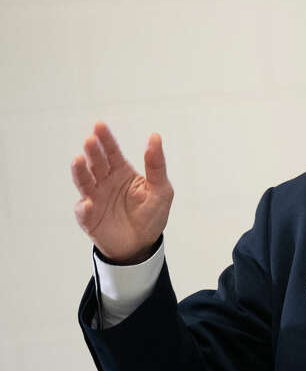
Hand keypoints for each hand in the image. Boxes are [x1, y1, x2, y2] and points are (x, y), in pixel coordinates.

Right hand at [71, 122, 173, 263]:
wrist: (142, 244)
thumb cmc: (152, 215)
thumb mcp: (161, 189)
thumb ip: (156, 165)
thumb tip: (155, 137)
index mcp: (122, 172)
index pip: (112, 152)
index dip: (106, 139)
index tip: (99, 125)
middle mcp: (105, 182)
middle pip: (97, 163)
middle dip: (93, 152)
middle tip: (91, 140)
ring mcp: (95, 198)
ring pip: (85, 182)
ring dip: (80, 172)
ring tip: (78, 160)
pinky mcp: (89, 217)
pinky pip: (84, 211)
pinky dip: (85, 207)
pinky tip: (89, 203)